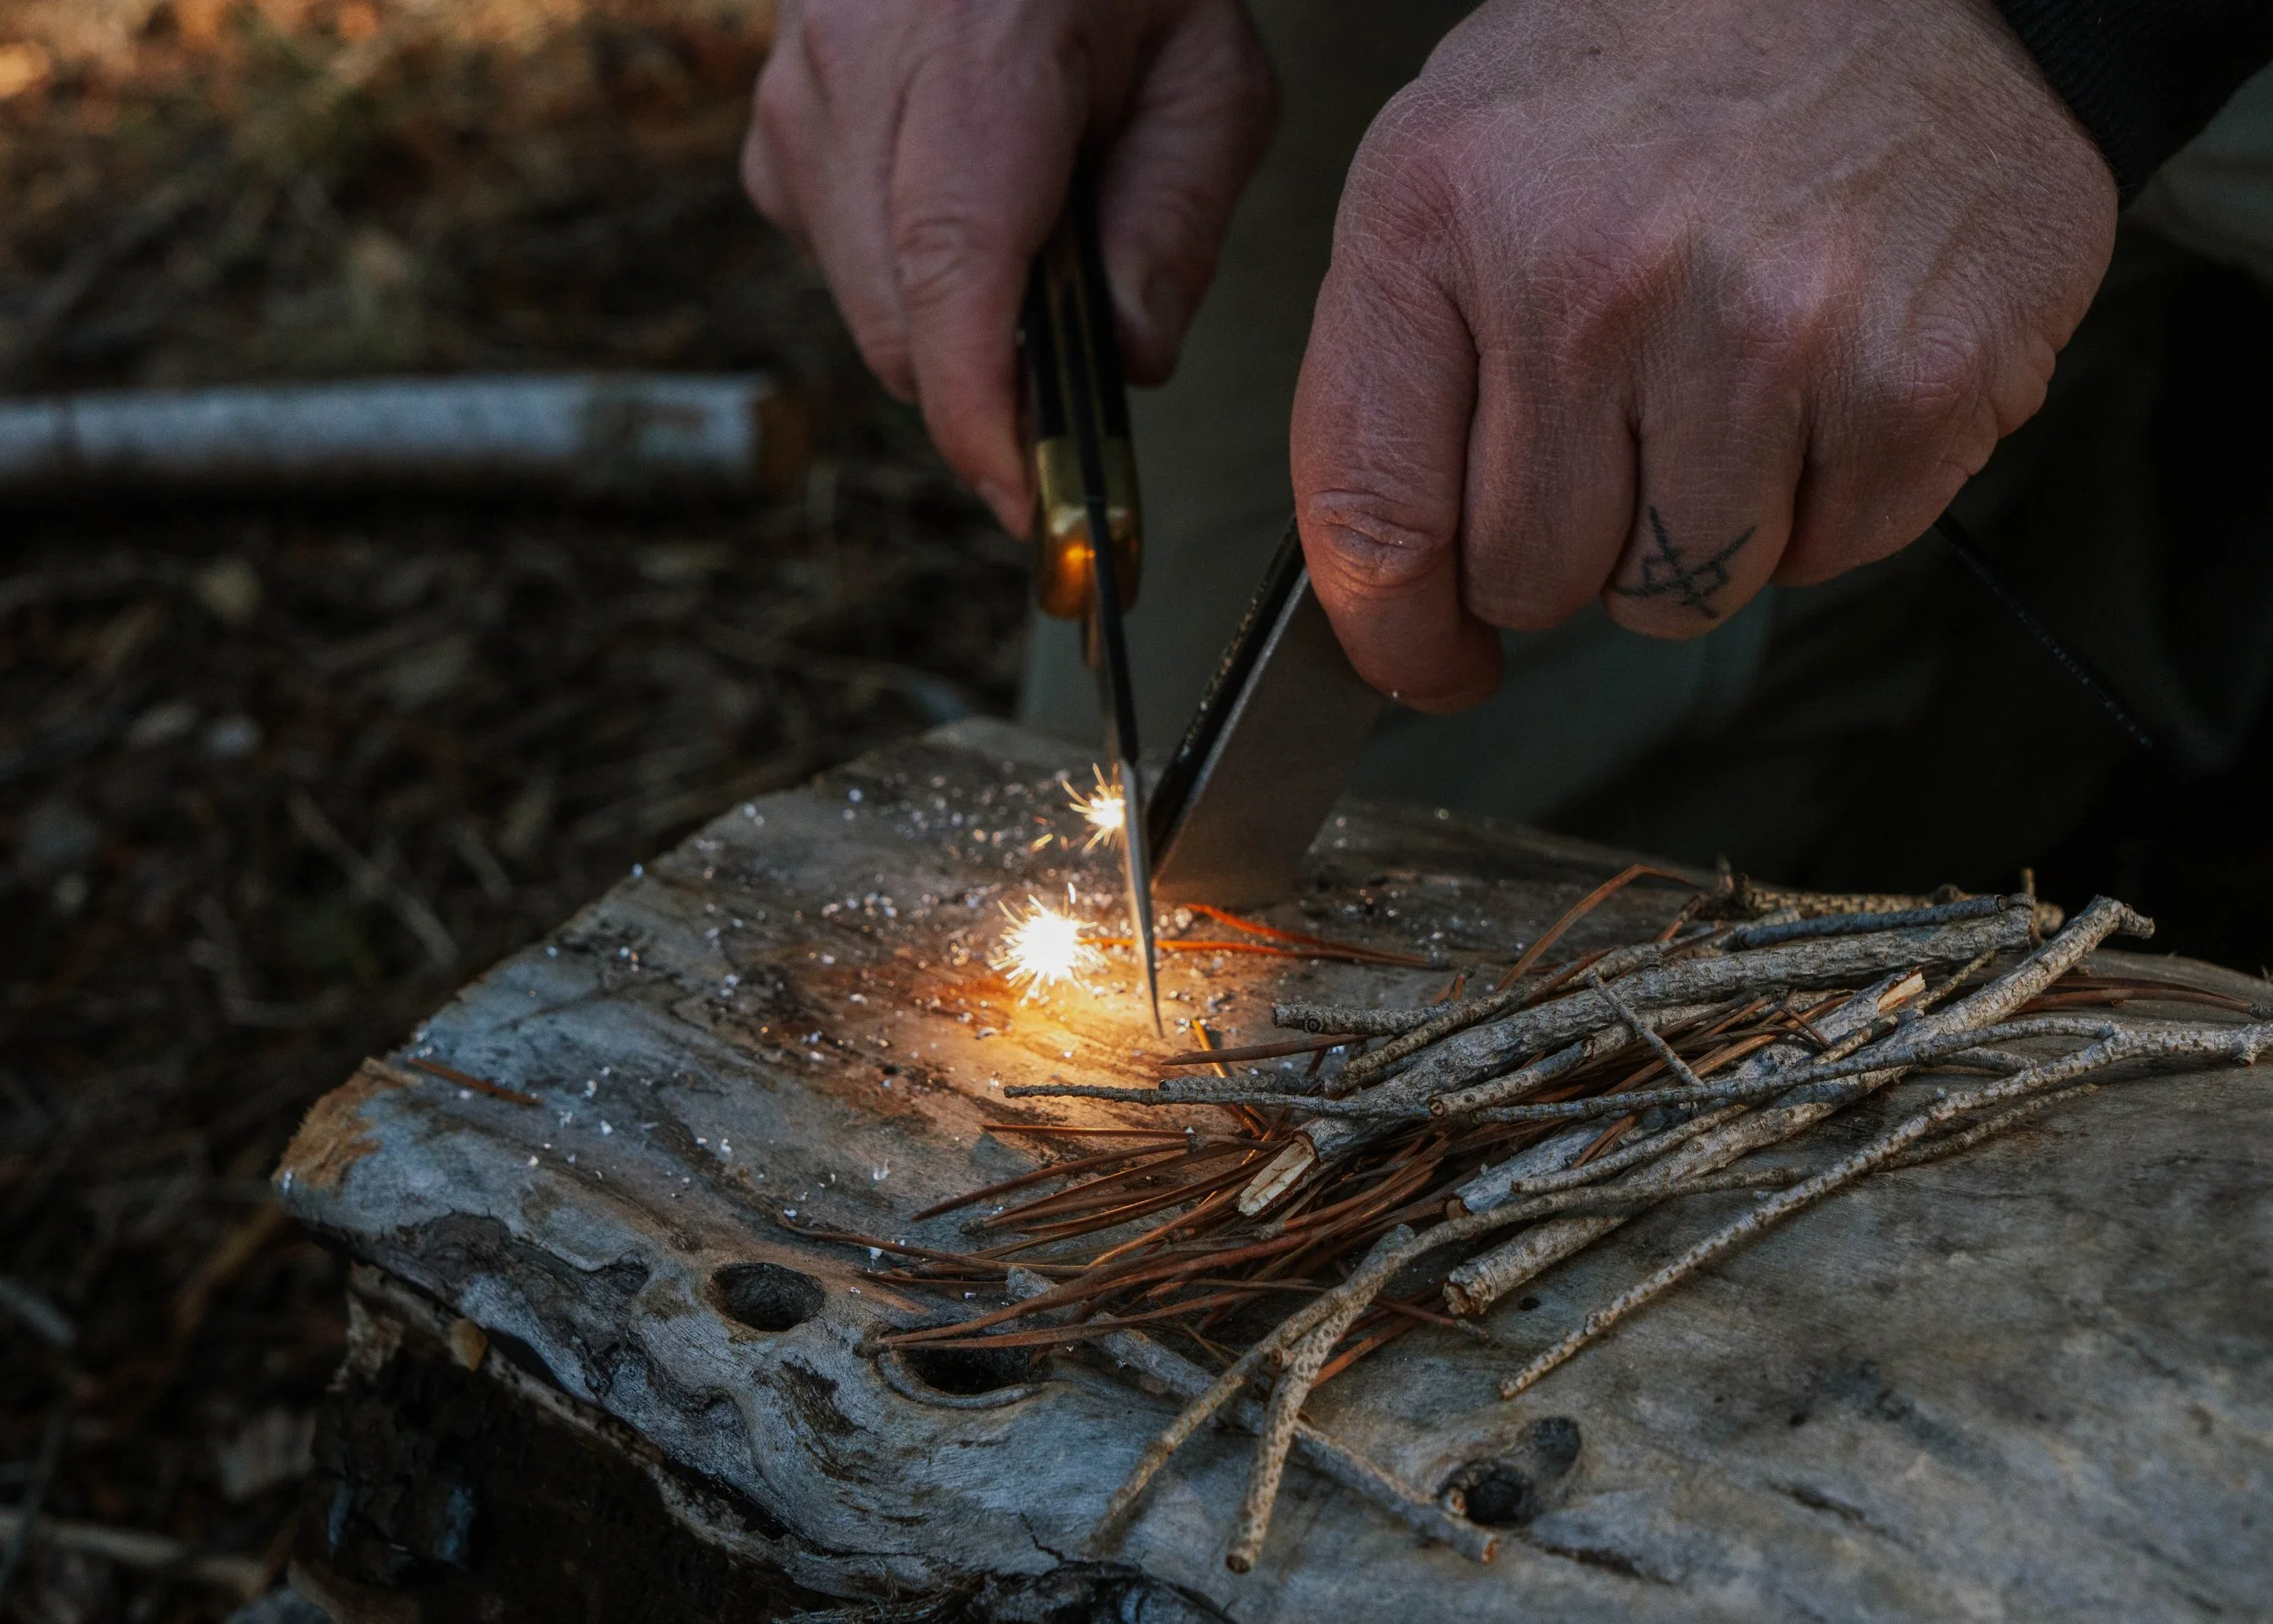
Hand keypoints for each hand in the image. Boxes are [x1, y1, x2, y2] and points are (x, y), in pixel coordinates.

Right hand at [743, 0, 1276, 532]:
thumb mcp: (1210, 72)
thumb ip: (1177, 220)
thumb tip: (1126, 366)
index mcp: (971, 52)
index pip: (948, 276)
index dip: (983, 418)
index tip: (1031, 504)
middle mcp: (851, 78)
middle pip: (901, 331)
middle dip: (991, 395)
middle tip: (1082, 381)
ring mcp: (792, 107)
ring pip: (868, 317)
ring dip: (957, 335)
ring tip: (1040, 246)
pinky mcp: (772, 139)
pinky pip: (839, 272)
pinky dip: (911, 285)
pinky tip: (975, 212)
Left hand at [1290, 0, 2117, 711]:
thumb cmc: (1662, 62)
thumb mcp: (1454, 160)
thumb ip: (1392, 373)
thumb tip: (1394, 593)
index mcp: (1447, 216)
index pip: (1375, 518)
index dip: (1396, 632)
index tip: (1426, 659)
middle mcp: (1598, 283)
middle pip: (1535, 580)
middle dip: (1568, 543)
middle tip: (1622, 425)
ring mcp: (1767, 338)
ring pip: (1683, 593)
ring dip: (1699, 529)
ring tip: (1729, 378)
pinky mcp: (1914, 384)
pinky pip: (1833, 556)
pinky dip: (1829, 500)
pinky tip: (1827, 372)